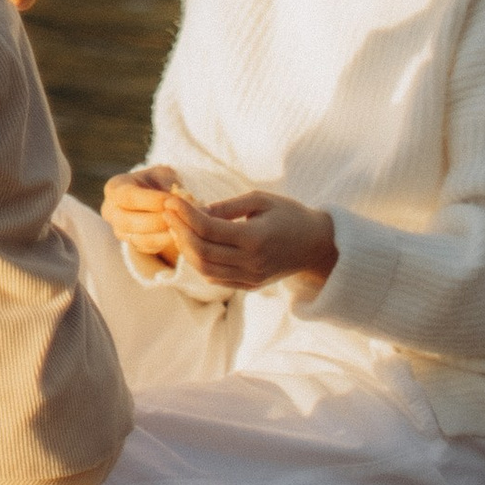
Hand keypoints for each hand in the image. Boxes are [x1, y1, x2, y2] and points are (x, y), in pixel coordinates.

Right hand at [101, 164, 189, 271]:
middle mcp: (111, 211)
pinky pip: (145, 248)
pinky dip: (161, 243)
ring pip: (136, 238)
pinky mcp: (130, 243)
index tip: (172, 200)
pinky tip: (176, 236)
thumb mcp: (162, 175)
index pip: (128, 196)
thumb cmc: (159, 181)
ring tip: (179, 228)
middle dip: (156, 221)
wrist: (156, 197)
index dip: (151, 200)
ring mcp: (118, 230)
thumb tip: (183, 198)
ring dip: (160, 235)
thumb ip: (169, 185)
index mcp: (115, 188)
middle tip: (177, 217)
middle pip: (128, 221)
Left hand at [159, 187, 337, 292]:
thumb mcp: (262, 200)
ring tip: (177, 227)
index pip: (208, 230)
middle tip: (168, 212)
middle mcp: (251, 262)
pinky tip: (193, 244)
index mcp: (255, 238)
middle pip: (202, 252)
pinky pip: (215, 278)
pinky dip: (199, 262)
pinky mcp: (249, 285)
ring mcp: (250, 277)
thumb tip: (197, 209)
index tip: (171, 200)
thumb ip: (228, 206)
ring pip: (205, 269)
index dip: (185, 215)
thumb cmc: (290, 215)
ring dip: (186, 249)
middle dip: (180, 231)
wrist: (317, 246)